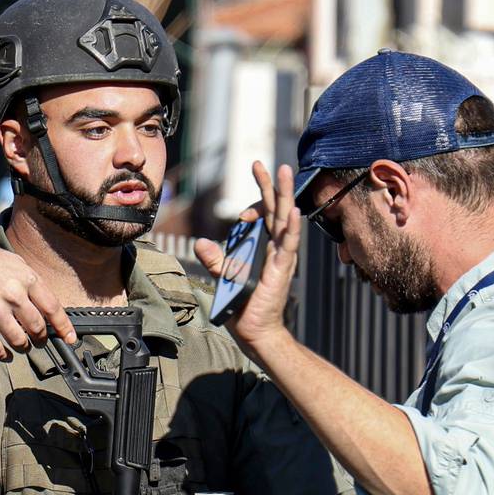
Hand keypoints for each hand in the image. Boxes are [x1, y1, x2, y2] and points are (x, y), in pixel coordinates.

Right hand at [0, 238, 74, 359]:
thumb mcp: (14, 263)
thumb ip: (32, 283)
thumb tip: (50, 306)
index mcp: (26, 278)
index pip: (53, 308)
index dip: (64, 327)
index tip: (70, 339)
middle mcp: (13, 294)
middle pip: (38, 328)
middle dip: (41, 339)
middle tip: (39, 341)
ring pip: (20, 341)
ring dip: (24, 347)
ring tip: (23, 346)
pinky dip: (4, 355)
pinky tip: (6, 354)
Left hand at [195, 161, 301, 349]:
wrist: (255, 331)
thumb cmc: (244, 307)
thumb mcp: (225, 277)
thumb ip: (216, 259)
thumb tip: (201, 242)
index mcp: (266, 249)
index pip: (265, 216)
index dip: (258, 200)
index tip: (248, 193)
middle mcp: (277, 249)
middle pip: (276, 210)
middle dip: (271, 185)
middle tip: (263, 163)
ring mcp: (282, 258)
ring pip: (285, 219)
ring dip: (284, 195)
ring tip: (284, 172)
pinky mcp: (282, 270)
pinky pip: (288, 245)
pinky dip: (291, 228)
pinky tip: (292, 210)